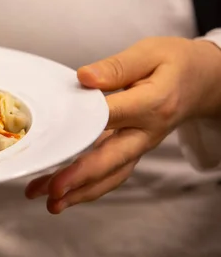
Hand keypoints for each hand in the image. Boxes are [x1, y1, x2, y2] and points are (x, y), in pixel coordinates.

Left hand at [25, 37, 220, 213]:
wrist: (204, 82)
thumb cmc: (174, 64)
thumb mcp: (150, 53)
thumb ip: (116, 66)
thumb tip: (84, 77)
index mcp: (153, 102)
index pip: (113, 115)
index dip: (82, 125)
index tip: (56, 135)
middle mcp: (148, 131)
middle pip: (112, 158)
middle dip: (81, 176)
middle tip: (52, 190)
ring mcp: (141, 145)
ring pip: (112, 174)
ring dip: (81, 192)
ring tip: (51, 203)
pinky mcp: (134, 151)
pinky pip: (113, 174)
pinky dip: (89, 188)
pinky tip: (65, 196)